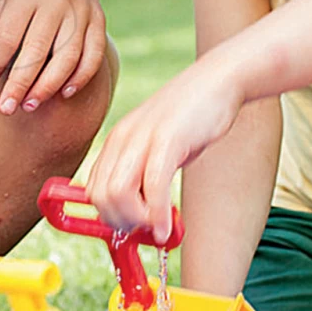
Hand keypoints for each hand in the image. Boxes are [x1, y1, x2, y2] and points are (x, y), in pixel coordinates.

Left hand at [0, 0, 105, 114]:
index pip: (8, 35)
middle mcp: (58, 1)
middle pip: (37, 50)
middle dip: (19, 83)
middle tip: (6, 108)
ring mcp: (82, 11)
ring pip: (68, 56)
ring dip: (49, 86)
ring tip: (30, 105)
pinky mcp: (99, 20)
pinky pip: (94, 54)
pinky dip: (81, 77)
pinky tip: (64, 93)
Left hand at [86, 58, 244, 242]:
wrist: (219, 80)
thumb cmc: (193, 118)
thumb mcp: (160, 146)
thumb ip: (147, 175)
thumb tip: (146, 214)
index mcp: (116, 141)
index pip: (92, 190)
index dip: (109, 216)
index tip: (131, 227)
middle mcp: (123, 139)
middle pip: (100, 196)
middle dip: (121, 223)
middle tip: (146, 229)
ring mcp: (143, 138)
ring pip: (118, 193)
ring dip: (136, 221)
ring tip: (158, 226)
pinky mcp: (168, 140)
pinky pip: (154, 185)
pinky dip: (158, 214)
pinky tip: (167, 227)